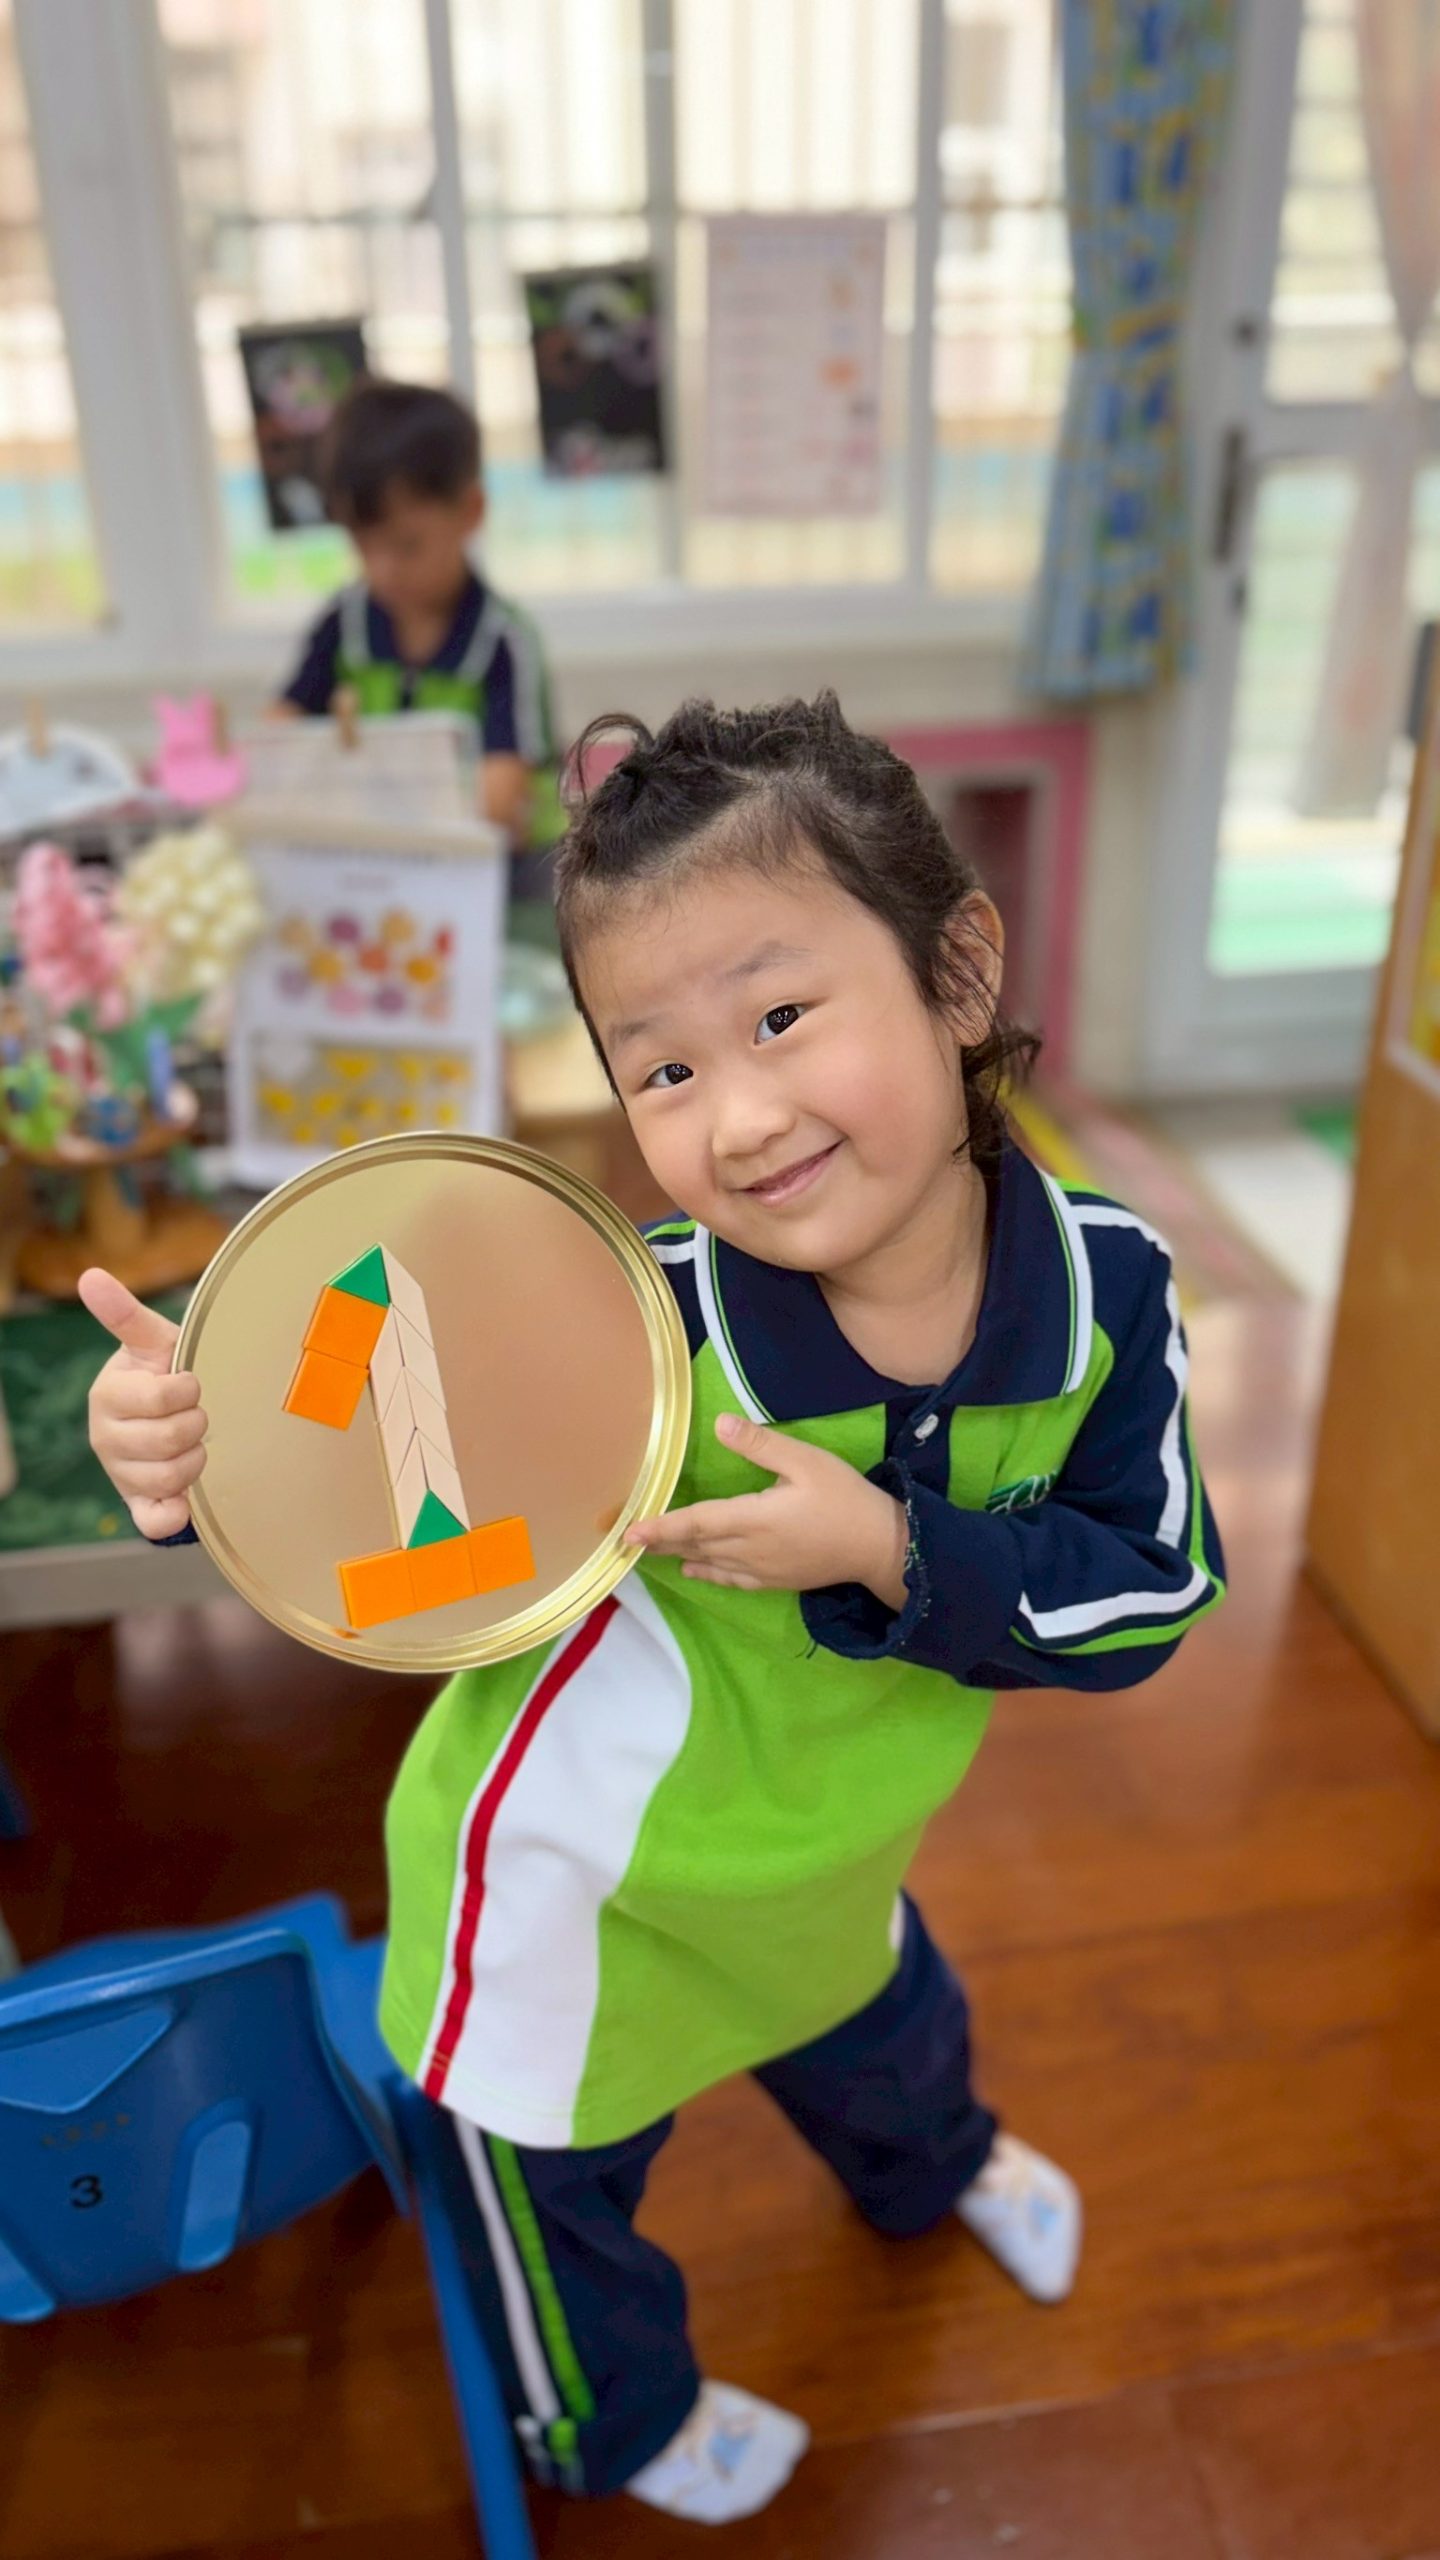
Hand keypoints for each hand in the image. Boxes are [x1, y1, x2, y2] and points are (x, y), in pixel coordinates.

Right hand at [79, 1267, 204, 1539]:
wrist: (170, 1415)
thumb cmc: (161, 1372)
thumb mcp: (151, 1341)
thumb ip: (124, 1313)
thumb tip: (91, 1276)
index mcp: (107, 1396)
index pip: (160, 1397)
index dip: (188, 1390)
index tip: (190, 1383)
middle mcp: (106, 1438)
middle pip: (170, 1440)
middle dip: (197, 1423)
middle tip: (197, 1414)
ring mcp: (120, 1474)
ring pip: (170, 1478)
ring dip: (196, 1458)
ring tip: (195, 1442)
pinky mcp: (137, 1504)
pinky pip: (153, 1520)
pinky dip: (173, 1514)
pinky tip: (185, 1502)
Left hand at [628, 1412, 908, 1602]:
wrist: (879, 1546)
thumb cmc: (844, 1498)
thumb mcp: (806, 1461)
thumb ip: (760, 1445)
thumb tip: (720, 1424)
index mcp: (754, 1518)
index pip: (696, 1522)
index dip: (661, 1525)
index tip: (630, 1530)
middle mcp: (750, 1549)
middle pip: (696, 1545)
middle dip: (660, 1542)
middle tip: (627, 1541)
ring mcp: (762, 1569)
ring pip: (710, 1563)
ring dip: (678, 1555)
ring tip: (650, 1551)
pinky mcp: (775, 1580)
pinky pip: (731, 1579)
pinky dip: (707, 1573)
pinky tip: (694, 1569)